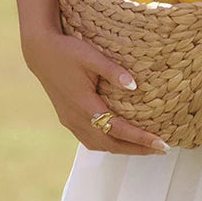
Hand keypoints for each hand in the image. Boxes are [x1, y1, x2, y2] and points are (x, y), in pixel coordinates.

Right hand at [21, 28, 168, 155]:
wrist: (40, 52)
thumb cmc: (67, 51)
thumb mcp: (91, 56)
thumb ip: (113, 71)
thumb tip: (134, 86)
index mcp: (85, 105)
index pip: (118, 129)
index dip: (140, 138)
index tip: (161, 143)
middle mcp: (77, 119)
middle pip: (111, 144)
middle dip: (137, 149)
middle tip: (161, 148)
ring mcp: (70, 121)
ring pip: (99, 145)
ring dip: (123, 149)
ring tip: (144, 146)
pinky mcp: (67, 119)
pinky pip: (90, 139)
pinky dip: (108, 143)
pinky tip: (119, 139)